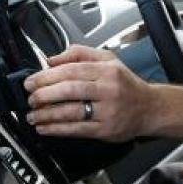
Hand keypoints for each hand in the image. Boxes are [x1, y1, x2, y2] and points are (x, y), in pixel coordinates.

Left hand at [24, 45, 154, 141]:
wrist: (151, 108)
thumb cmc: (127, 85)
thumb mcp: (109, 60)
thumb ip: (80, 54)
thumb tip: (52, 59)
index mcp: (107, 71)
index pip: (71, 70)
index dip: (47, 76)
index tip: (31, 82)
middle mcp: (109, 89)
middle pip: (69, 90)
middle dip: (43, 95)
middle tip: (31, 98)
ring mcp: (108, 111)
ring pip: (70, 111)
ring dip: (46, 114)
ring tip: (33, 115)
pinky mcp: (106, 129)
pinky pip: (76, 129)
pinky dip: (56, 129)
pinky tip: (45, 128)